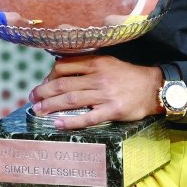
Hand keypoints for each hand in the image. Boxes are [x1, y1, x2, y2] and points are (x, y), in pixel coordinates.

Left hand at [27, 55, 163, 129]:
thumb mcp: (108, 62)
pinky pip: (87, 118)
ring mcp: (105, 95)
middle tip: (32, 99)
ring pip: (71, 100)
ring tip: (38, 111)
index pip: (64, 66)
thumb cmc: (127, 76)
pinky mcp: (113, 111)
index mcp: (96, 62)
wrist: (153, 88)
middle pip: (63, 84)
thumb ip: (87, 65)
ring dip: (51, 106)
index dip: (48, 76)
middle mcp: (98, 77)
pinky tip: (58, 124)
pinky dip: (71, 121)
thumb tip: (61, 71)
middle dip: (43, 92)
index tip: (42, 84)